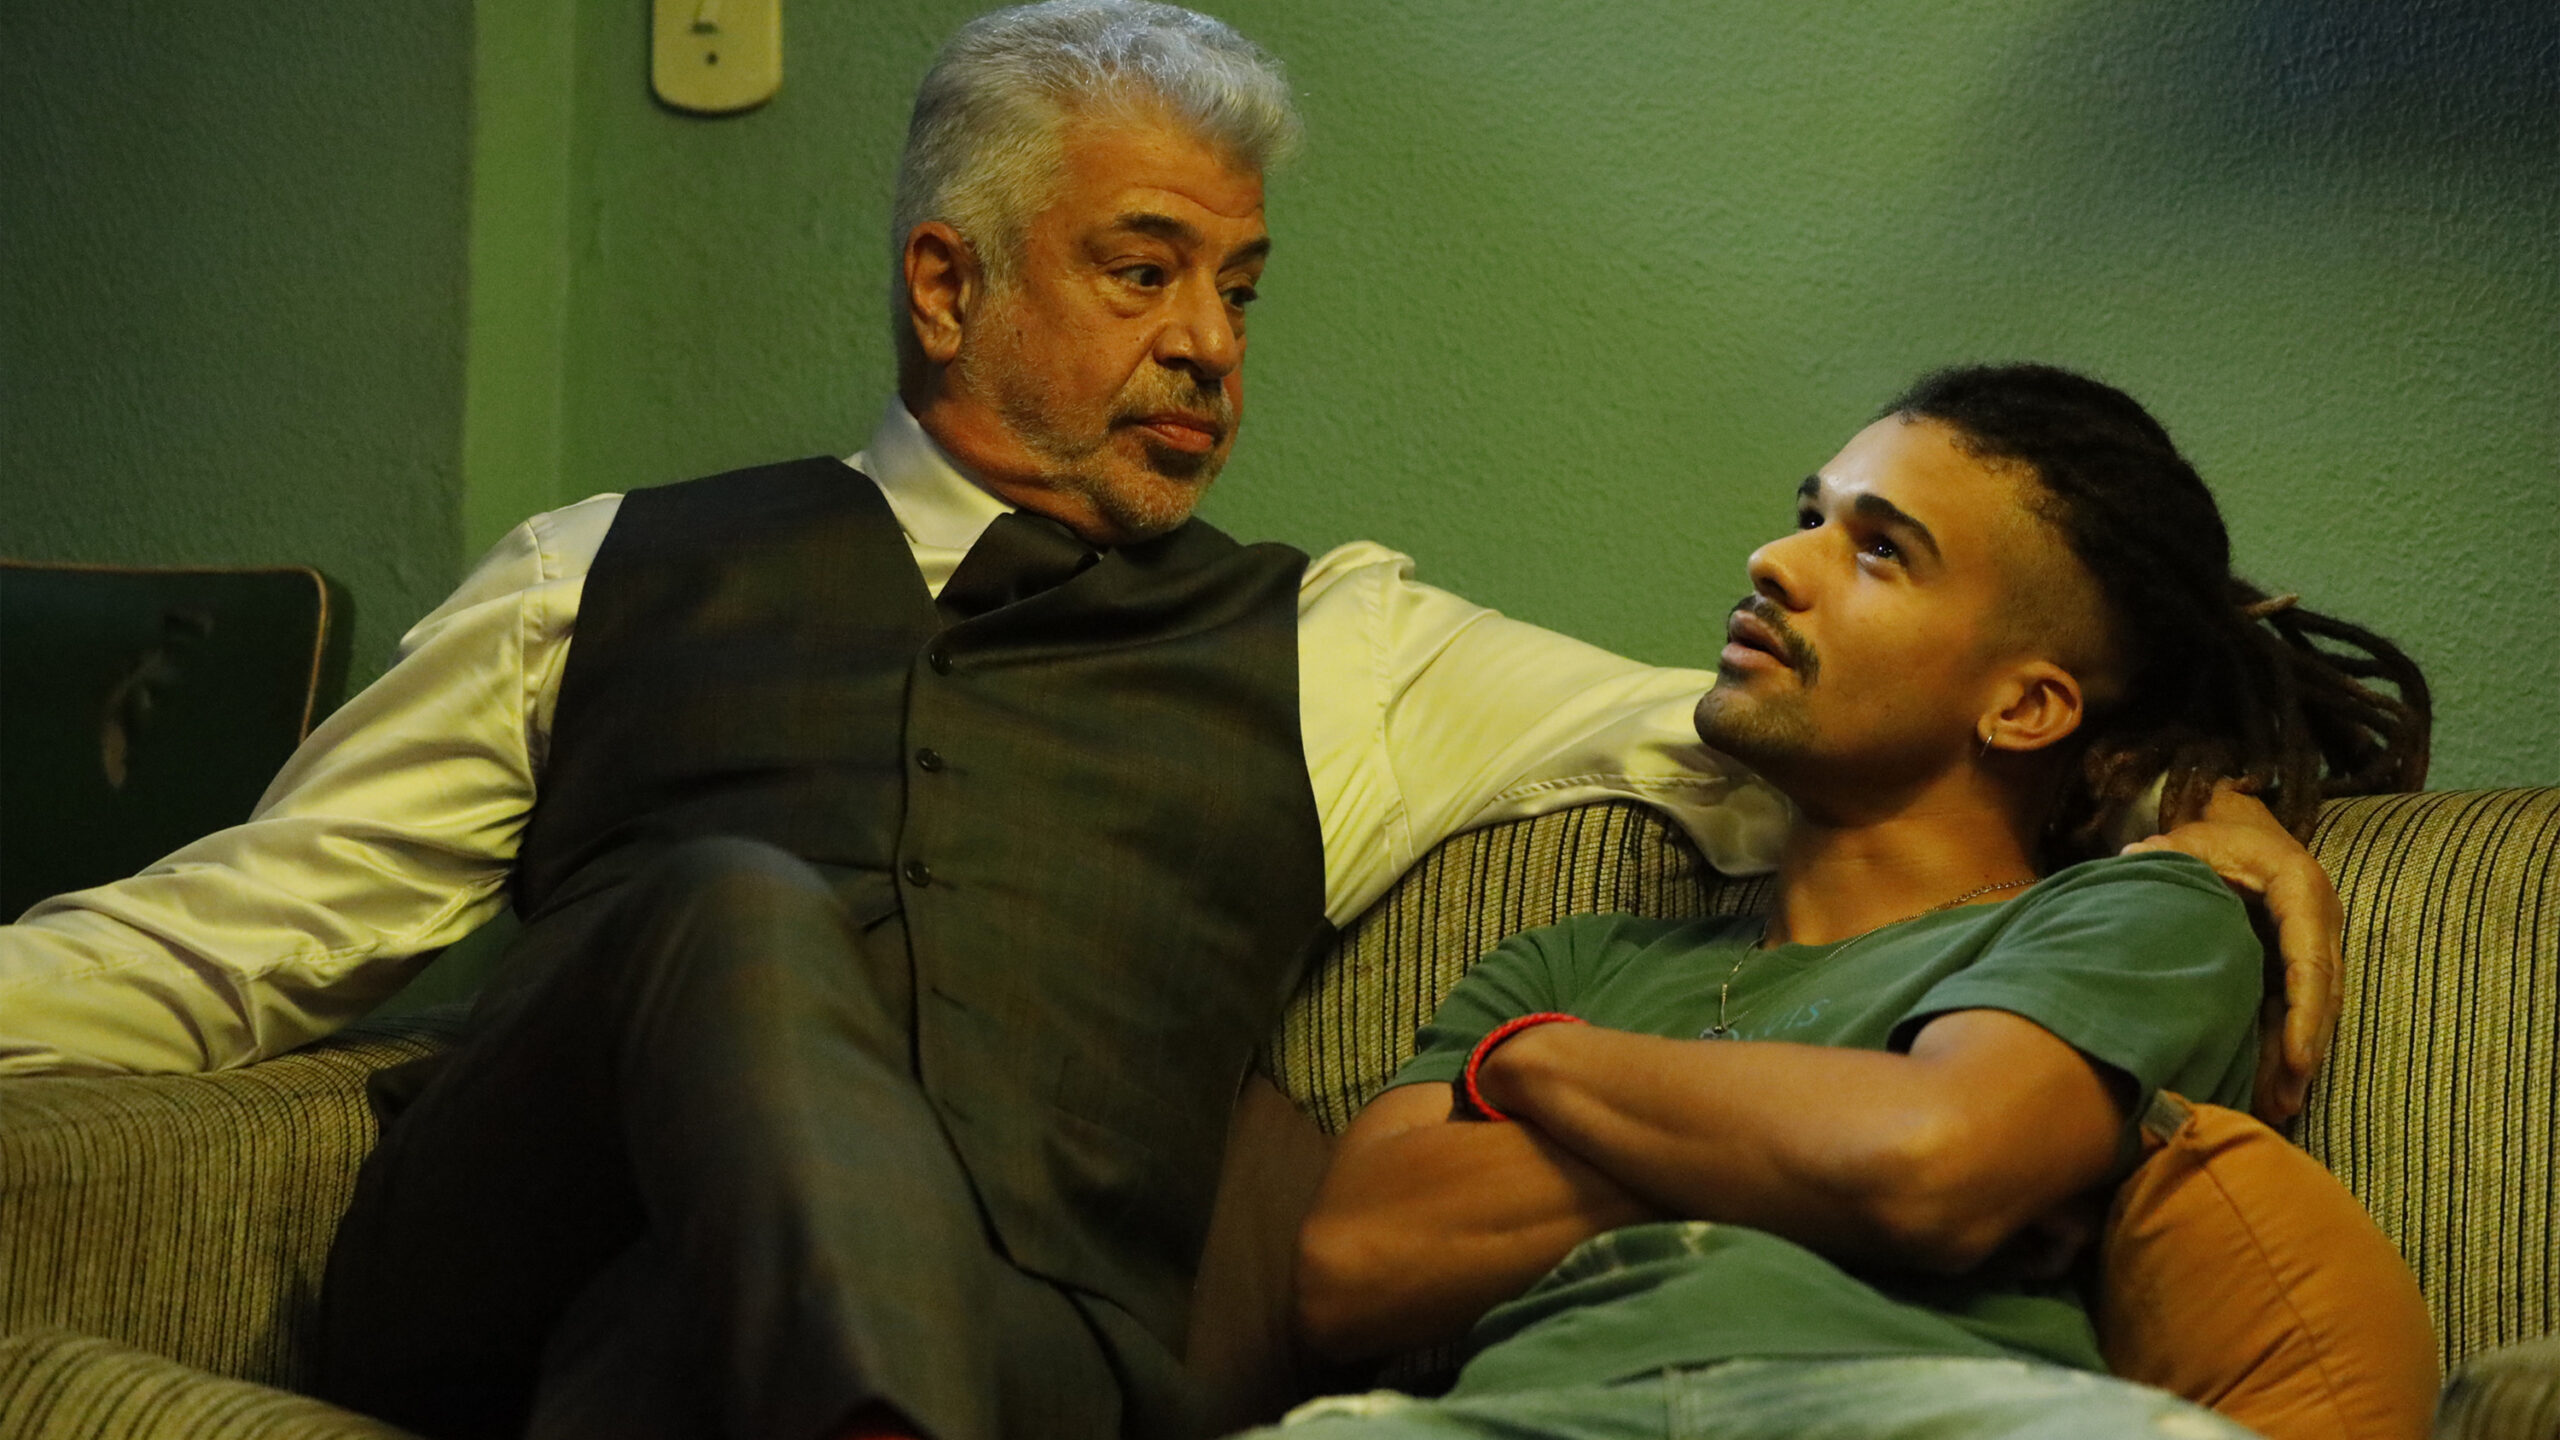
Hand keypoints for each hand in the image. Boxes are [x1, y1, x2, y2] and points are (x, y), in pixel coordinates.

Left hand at [2122, 787, 2342, 1123]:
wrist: (2239, 825)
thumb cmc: (2217, 833)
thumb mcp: (2194, 839)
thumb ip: (2168, 854)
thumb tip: (2132, 860)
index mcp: (2301, 889)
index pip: (2311, 959)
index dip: (2306, 1013)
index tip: (2299, 1058)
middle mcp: (2316, 921)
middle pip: (2319, 996)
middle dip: (2304, 1051)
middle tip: (2286, 1101)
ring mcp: (2307, 945)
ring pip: (2309, 1010)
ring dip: (2295, 1060)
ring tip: (2278, 1109)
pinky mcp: (2290, 964)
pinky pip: (2289, 1009)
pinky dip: (2280, 1047)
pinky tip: (2268, 1089)